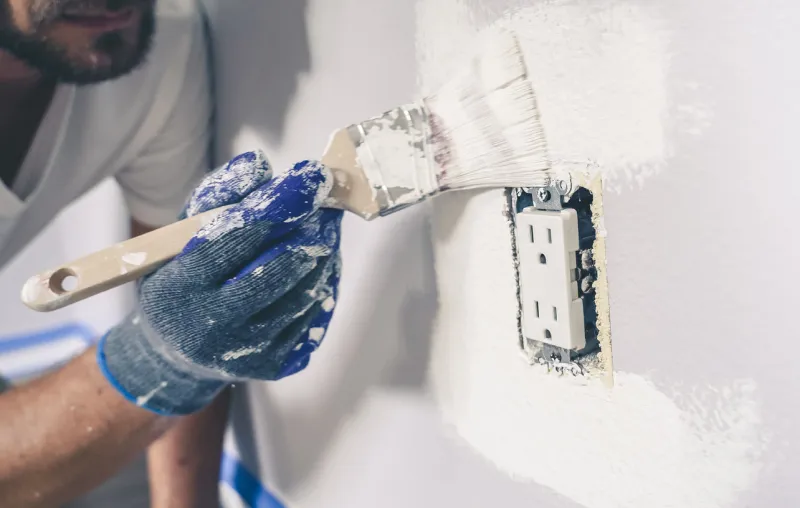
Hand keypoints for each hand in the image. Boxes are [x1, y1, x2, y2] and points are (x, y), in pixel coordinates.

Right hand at [97, 151, 342, 414]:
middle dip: (308, 230)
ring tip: (325, 228)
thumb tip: (258, 164)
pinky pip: (313, 317)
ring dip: (323, 254)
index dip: (276, 206)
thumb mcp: (179, 238)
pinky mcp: (273, 366)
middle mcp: (211, 327)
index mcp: (180, 287)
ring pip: (302, 295)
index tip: (310, 176)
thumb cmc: (181, 283)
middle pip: (275, 272)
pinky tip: (320, 264)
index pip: (231, 240)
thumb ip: (217, 197)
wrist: (175, 358)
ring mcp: (245, 353)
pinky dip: (323, 284)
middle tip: (327, 202)